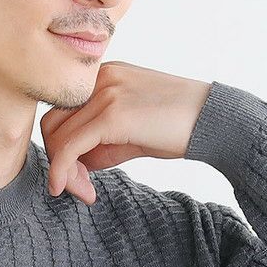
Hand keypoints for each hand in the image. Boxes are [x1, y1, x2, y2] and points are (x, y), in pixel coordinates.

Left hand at [39, 62, 211, 204]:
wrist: (214, 120)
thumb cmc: (178, 127)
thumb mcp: (132, 130)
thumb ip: (101, 141)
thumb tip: (72, 165)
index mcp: (104, 75)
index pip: (62, 112)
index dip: (63, 148)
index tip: (80, 177)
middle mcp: (99, 78)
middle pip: (52, 123)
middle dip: (59, 160)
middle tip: (79, 188)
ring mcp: (104, 93)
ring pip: (57, 136)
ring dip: (63, 171)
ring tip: (85, 191)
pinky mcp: (112, 115)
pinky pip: (70, 147)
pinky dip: (62, 171)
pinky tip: (71, 189)